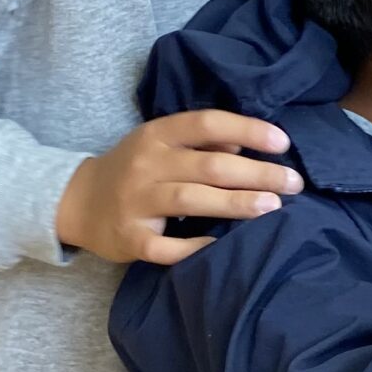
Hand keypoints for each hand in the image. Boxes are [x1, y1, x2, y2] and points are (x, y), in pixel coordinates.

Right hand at [55, 113, 305, 266]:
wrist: (77, 202)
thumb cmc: (134, 169)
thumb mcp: (161, 143)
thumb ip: (201, 141)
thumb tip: (248, 144)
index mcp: (157, 135)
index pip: (207, 124)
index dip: (248, 130)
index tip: (283, 143)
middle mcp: (146, 164)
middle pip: (209, 166)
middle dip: (257, 174)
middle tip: (294, 183)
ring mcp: (136, 202)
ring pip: (192, 199)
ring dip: (237, 203)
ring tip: (273, 207)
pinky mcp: (131, 238)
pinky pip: (167, 246)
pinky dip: (195, 246)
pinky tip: (222, 245)